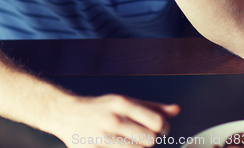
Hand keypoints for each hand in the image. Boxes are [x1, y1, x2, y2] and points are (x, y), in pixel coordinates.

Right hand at [51, 93, 179, 147]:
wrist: (67, 114)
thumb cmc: (100, 108)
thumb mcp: (124, 101)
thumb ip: (151, 106)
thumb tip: (176, 110)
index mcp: (122, 103)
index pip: (157, 122)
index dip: (164, 129)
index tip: (159, 130)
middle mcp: (113, 119)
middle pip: (150, 141)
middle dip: (151, 142)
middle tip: (144, 139)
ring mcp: (103, 138)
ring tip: (131, 143)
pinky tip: (121, 147)